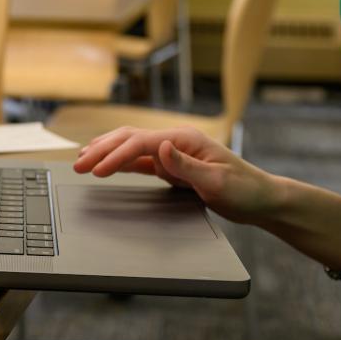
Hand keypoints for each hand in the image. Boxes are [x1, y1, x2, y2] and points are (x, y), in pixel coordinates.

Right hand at [73, 126, 281, 225]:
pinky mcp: (172, 166)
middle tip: (78, 163)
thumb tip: (161, 148)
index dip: (116, 154)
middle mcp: (175, 142)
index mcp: (185, 140)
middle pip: (130, 138)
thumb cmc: (246, 190)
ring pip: (131, 146)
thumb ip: (187, 165)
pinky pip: (139, 160)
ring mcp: (172, 153)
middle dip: (102, 149)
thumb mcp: (218, 181)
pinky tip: (105, 164)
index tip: (97, 169)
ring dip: (105, 151)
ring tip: (82, 160)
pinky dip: (119, 161)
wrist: (262, 200)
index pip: (141, 142)